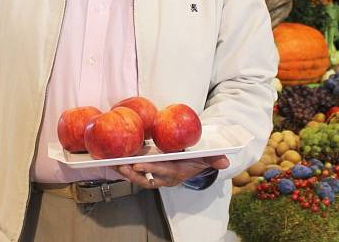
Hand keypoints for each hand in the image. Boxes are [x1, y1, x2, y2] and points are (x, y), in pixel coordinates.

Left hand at [113, 155, 228, 188]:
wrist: (193, 166)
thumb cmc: (197, 159)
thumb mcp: (207, 158)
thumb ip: (215, 159)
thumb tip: (225, 161)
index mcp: (177, 172)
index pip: (164, 171)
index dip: (152, 168)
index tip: (140, 164)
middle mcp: (165, 177)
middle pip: (147, 178)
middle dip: (134, 173)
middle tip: (121, 165)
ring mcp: (156, 176)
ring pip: (139, 178)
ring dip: (126, 172)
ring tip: (113, 164)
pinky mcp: (150, 172)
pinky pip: (136, 173)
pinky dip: (125, 169)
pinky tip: (113, 162)